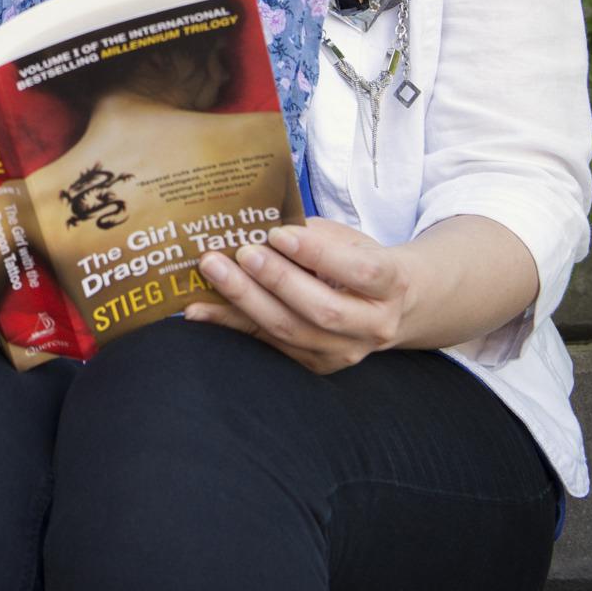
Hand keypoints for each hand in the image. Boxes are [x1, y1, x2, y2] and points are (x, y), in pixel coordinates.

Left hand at [183, 219, 412, 374]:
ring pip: (292, 332)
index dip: (320, 254)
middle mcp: (374, 326)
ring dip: (246, 301)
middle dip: (277, 280)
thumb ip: (314, 235)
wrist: (390, 306)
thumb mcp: (350, 240)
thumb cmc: (360, 261)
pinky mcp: (316, 365)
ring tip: (213, 271)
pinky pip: (268, 345)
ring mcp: (345, 352)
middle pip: (323, 310)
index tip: (280, 234)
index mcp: (393, 285)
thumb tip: (259, 225)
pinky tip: (199, 309)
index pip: (361, 271)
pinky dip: (231, 324)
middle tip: (240, 253)